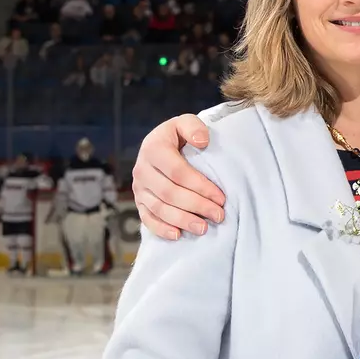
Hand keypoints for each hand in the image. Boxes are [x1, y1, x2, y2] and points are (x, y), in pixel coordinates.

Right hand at [133, 113, 224, 238]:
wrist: (162, 144)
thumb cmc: (180, 136)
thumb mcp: (186, 123)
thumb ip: (194, 127)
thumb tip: (202, 141)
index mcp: (153, 148)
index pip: (177, 172)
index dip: (200, 186)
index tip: (221, 197)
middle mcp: (142, 169)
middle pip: (169, 193)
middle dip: (196, 206)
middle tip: (218, 215)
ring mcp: (139, 188)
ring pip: (159, 208)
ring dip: (182, 220)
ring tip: (204, 228)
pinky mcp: (139, 202)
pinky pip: (147, 219)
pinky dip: (161, 229)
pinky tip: (178, 235)